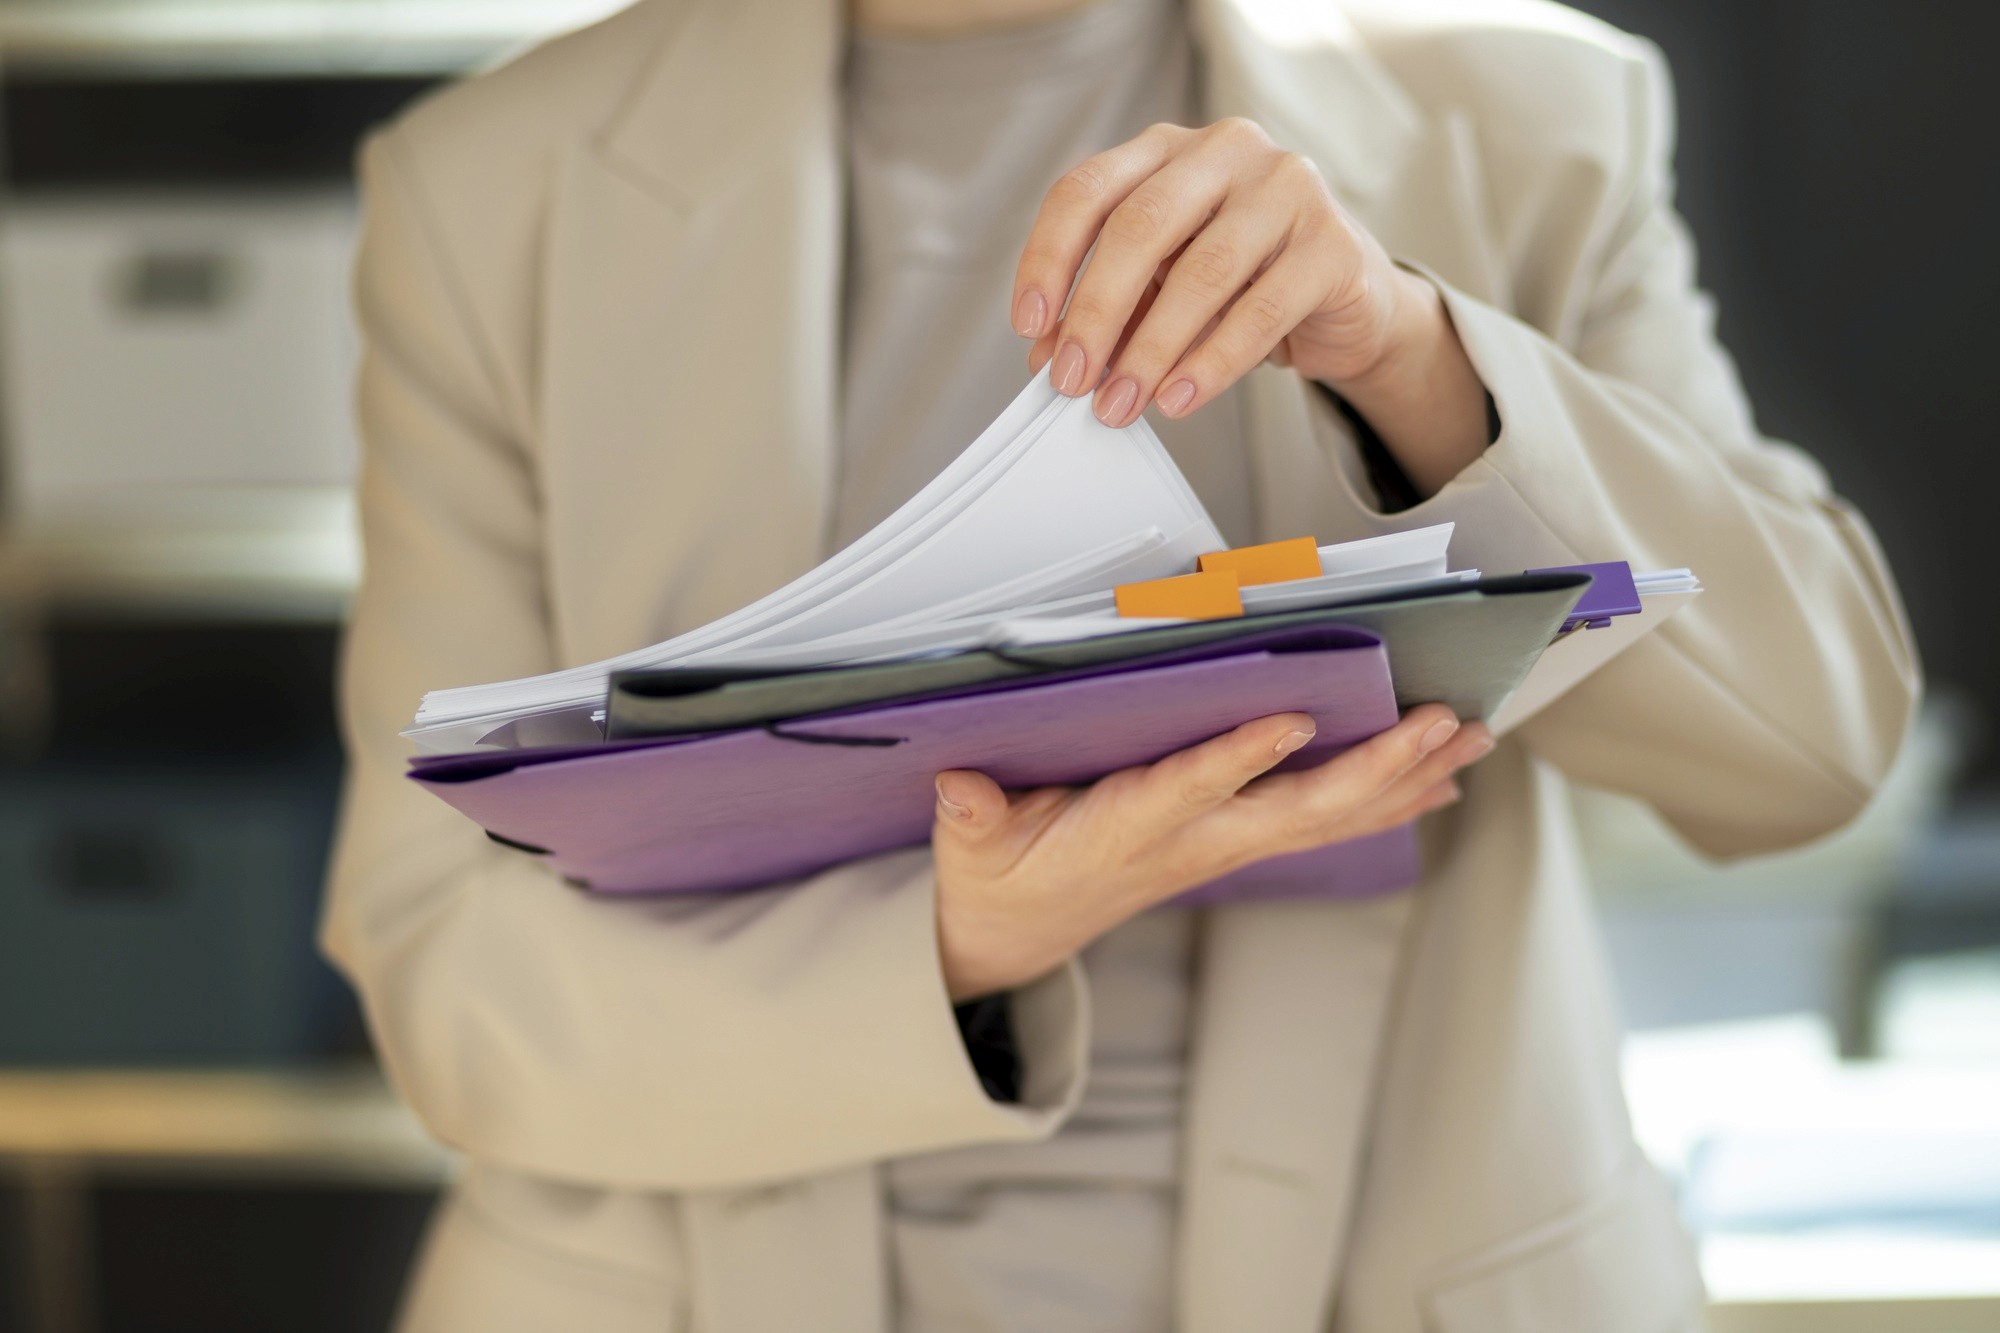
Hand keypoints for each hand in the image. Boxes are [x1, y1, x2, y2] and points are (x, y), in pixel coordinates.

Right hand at [931, 704, 1493, 1000]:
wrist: (1020, 936)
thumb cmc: (1001, 877)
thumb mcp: (972, 847)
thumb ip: (972, 815)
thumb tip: (958, 782)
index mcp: (1126, 832)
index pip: (1189, 791)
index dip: (1239, 759)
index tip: (1294, 719)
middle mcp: (1192, 844)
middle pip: (1295, 812)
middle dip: (1373, 769)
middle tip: (1437, 724)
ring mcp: (1222, 849)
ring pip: (1327, 818)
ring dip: (1403, 779)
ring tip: (1470, 737)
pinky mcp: (1236, 845)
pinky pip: (1325, 825)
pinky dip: (1388, 800)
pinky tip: (1440, 778)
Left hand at [1012, 118, 1488, 496]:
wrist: (1346, 300)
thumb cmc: (1242, 283)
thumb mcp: (1161, 290)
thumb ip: (1110, 311)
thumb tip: (1050, 356)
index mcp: (1167, 150)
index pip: (1086, 190)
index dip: (1049, 259)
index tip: (1029, 326)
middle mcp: (1226, 151)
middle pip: (1140, 226)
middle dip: (1096, 312)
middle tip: (1072, 380)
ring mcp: (1286, 188)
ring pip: (1202, 271)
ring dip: (1151, 349)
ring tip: (1122, 403)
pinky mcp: (1332, 244)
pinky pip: (1262, 310)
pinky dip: (1212, 362)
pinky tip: (1179, 397)